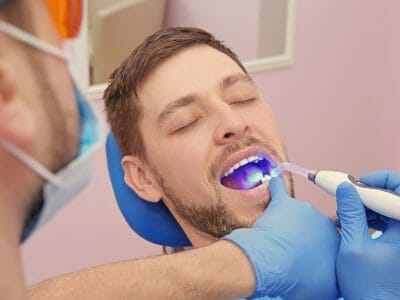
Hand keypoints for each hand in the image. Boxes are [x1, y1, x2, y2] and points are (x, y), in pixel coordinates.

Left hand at [225, 177, 339, 298]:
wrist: (274, 264)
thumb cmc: (298, 279)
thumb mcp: (325, 290)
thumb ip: (332, 280)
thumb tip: (330, 279)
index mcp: (337, 242)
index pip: (333, 242)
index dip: (320, 250)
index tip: (312, 256)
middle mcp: (325, 223)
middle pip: (316, 227)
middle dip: (307, 237)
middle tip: (294, 250)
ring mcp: (304, 211)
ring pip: (298, 214)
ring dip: (290, 222)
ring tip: (278, 237)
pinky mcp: (283, 204)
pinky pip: (279, 190)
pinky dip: (276, 186)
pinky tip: (274, 179)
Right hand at [336, 170, 399, 299]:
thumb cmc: (367, 285)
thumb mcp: (354, 246)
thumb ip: (351, 213)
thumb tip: (345, 187)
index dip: (379, 180)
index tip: (355, 183)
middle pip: (392, 197)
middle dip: (367, 194)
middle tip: (346, 198)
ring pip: (387, 207)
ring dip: (365, 206)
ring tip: (343, 216)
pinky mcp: (399, 242)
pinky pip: (386, 219)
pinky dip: (368, 218)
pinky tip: (350, 224)